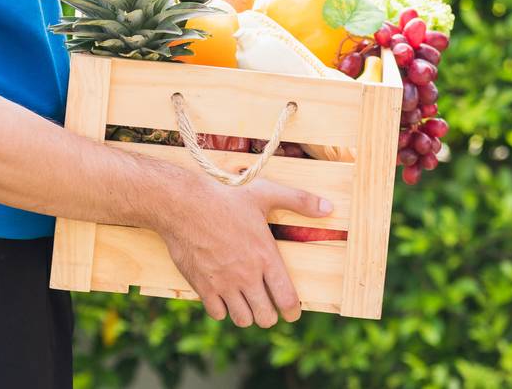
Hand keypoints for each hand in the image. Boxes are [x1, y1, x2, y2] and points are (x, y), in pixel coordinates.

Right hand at [156, 175, 331, 327]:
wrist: (183, 204)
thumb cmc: (225, 196)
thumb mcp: (265, 193)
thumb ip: (299, 201)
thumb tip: (329, 208)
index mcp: (265, 256)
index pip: (287, 298)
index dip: (293, 311)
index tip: (293, 313)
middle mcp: (246, 275)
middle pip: (265, 317)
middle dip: (270, 315)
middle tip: (268, 306)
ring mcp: (223, 283)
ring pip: (242, 319)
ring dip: (247, 314)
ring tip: (247, 302)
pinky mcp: (202, 286)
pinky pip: (218, 313)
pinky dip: (223, 309)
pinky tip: (224, 296)